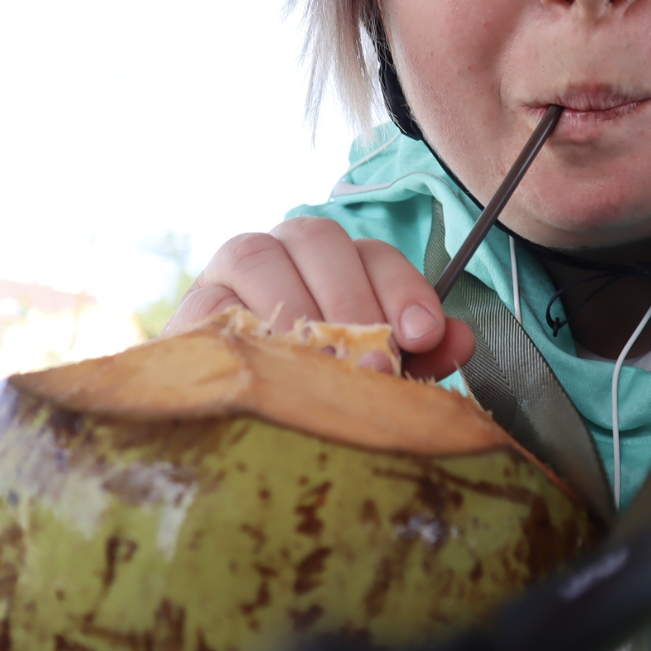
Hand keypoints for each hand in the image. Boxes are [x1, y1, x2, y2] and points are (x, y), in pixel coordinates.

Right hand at [168, 217, 476, 380]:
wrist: (221, 411)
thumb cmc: (305, 385)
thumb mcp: (368, 371)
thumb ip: (414, 354)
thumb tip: (461, 339)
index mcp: (332, 261)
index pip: (374, 253)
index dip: (403, 287)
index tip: (424, 333)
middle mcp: (281, 251)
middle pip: (319, 239)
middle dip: (354, 300)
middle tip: (375, 363)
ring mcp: (229, 274)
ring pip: (259, 256)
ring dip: (297, 307)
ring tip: (324, 365)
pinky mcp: (190, 308)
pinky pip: (213, 303)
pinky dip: (245, 330)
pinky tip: (273, 369)